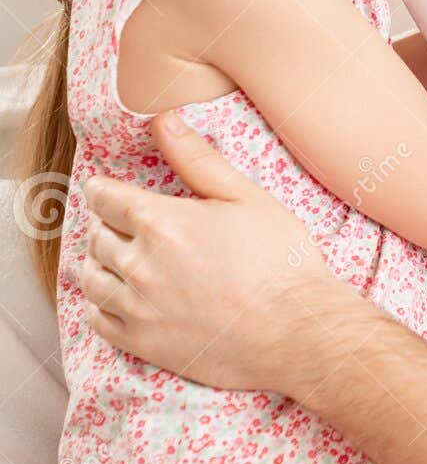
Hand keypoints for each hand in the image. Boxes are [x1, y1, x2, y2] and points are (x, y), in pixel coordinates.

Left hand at [77, 112, 359, 391]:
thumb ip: (198, 159)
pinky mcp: (141, 343)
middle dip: (107, 226)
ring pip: (90, 278)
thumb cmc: (282, 262)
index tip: (112, 192)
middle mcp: (139, 264)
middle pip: (95, 236)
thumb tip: (163, 120)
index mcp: (161, 223)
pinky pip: (96, 320)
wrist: (298, 330)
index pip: (104, 198)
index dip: (106, 191)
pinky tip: (120, 297)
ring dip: (100, 264)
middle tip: (126, 226)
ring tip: (121, 260)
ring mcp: (137, 307)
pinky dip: (99, 305)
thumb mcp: (248, 198)